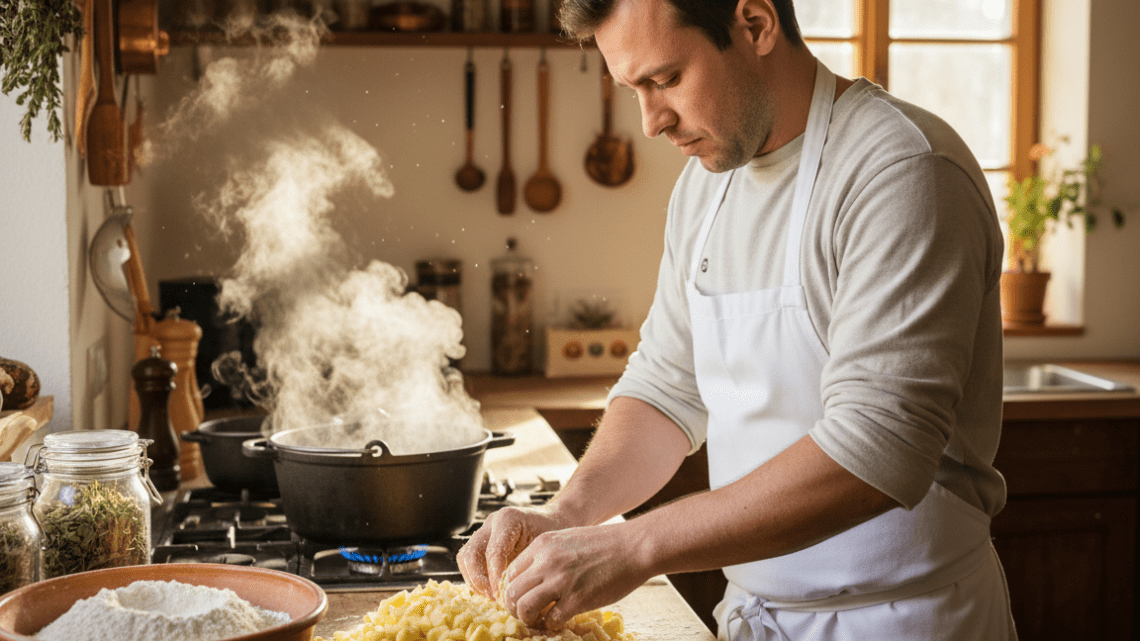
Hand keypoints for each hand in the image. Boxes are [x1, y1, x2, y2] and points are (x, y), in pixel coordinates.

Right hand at [456, 505, 564, 599]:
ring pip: (464, 556)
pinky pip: (468, 559)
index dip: (495, 578)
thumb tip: (515, 594)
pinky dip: (474, 577)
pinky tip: (490, 591)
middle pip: (471, 553)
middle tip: (494, 598)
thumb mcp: (546, 548)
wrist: (555, 521)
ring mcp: (484, 529)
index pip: (493, 553)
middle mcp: (492, 521)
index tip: (504, 596)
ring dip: (474, 580)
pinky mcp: (481, 540)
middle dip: (480, 580)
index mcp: (508, 519)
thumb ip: (530, 566)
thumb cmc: (554, 535)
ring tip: (491, 596)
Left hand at [498, 521, 651, 629]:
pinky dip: (551, 624)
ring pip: (524, 608)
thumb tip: (532, 577)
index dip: (513, 590)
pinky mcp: (577, 599)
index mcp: (542, 546)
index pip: (510, 573)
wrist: (634, 546)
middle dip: (515, 608)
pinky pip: (551, 619)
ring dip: (528, 618)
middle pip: (512, 592)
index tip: (522, 598)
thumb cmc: (604, 543)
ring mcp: (561, 581)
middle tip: (526, 613)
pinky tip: (560, 620)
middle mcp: (546, 562)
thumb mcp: (567, 539)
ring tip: (539, 619)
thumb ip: (547, 555)